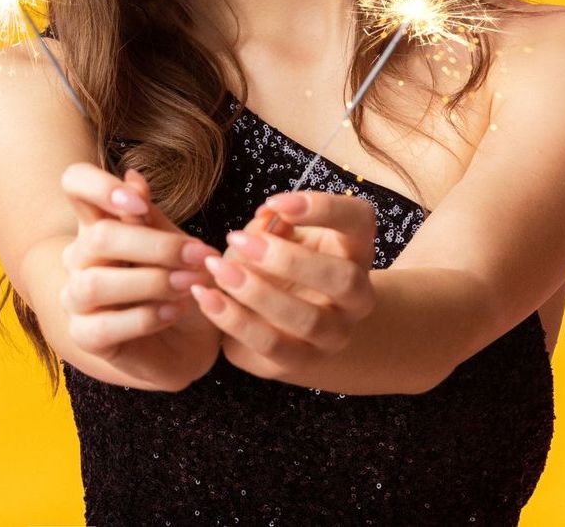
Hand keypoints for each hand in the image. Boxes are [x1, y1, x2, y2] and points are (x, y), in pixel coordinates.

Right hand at [58, 162, 224, 387]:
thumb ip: (151, 217)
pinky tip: (174, 312)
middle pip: (99, 237)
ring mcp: (76, 297)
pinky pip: (105, 325)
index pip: (75, 184)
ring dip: (152, 281)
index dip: (99, 186)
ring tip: (189, 285)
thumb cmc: (177, 285)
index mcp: (98, 222)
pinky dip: (146, 317)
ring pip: (97, 282)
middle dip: (156, 246)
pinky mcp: (84, 335)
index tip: (139, 205)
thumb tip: (133, 176)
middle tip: (199, 255)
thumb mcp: (174, 245)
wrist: (187, 343)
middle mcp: (78, 256)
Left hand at [188, 190, 377, 381]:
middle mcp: (357, 295)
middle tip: (237, 239)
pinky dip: (235, 320)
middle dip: (288, 259)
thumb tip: (265, 216)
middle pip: (343, 279)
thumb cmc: (279, 264)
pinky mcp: (303, 361)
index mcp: (355, 249)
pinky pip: (272, 346)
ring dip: (258, 292)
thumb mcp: (278, 236)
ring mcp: (335, 334)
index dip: (323, 208)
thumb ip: (273, 224)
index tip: (273, 202)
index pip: (359, 220)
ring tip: (217, 269)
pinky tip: (205, 297)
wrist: (287, 323)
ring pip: (309, 320)